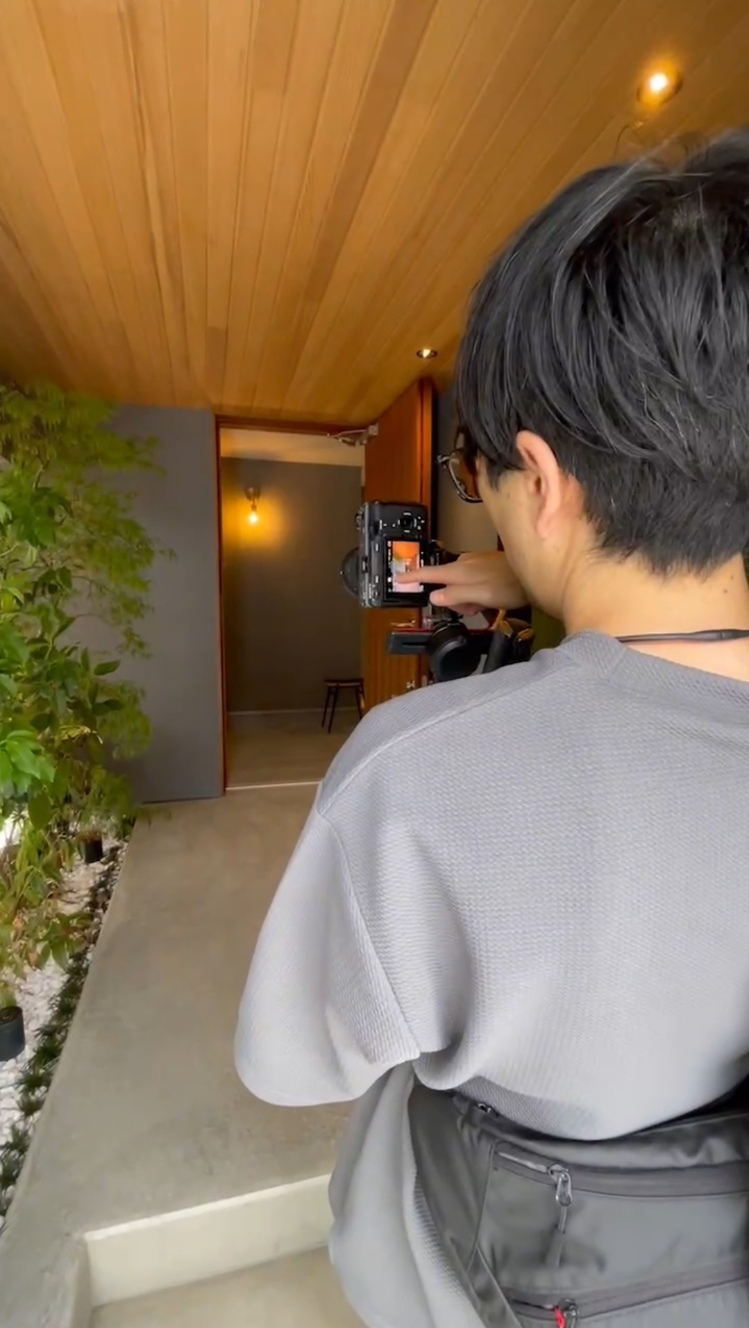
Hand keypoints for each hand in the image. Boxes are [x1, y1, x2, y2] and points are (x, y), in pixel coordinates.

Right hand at [396, 551, 528, 615]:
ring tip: (483, 606)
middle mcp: (464, 563)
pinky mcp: (486, 566)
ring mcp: (476, 563)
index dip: (412, 577)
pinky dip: (475, 593)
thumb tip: (434, 596)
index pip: (428, 573)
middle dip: (452, 599)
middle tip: (470, 609)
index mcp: (459, 570)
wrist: (535, 572)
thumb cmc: (510, 585)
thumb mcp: (480, 595)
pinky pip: (471, 582)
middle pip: (445, 583)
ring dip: (466, 599)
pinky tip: (489, 600)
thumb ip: (456, 595)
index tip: (398, 579)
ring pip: (459, 584)